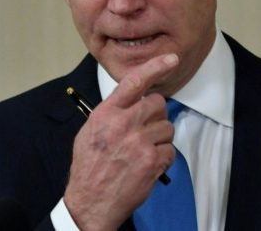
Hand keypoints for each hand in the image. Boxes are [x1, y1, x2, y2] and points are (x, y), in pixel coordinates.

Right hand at [63, 53, 178, 230]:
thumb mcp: (90, 131)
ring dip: (159, 139)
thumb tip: (132, 100)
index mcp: (106, 113)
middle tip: (144, 130)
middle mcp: (123, 124)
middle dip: (155, 115)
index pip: (134, 82)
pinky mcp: (151, 161)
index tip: (171, 59)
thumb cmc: (89, 167)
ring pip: (167, 128)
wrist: (90, 201)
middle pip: (157, 103)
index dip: (155, 67)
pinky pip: (170, 150)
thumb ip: (112, 112)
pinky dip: (162, 158)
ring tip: (142, 152)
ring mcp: (139, 142)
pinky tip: (146, 165)